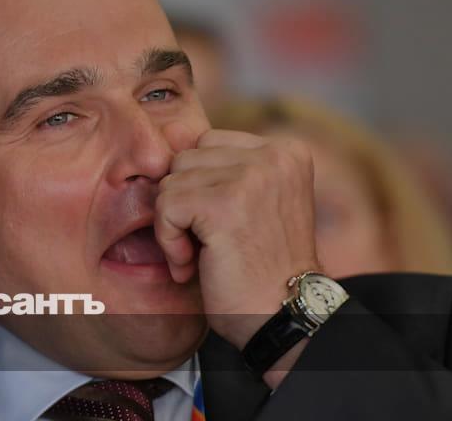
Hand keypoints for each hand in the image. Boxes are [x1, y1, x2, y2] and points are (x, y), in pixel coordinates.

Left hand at [154, 126, 320, 350]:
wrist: (284, 319)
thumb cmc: (262, 268)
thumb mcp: (252, 203)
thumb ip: (224, 169)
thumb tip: (166, 132)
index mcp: (286, 150)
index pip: (208, 143)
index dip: (200, 187)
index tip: (220, 226)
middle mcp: (274, 155)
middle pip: (186, 158)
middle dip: (185, 204)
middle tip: (209, 244)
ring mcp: (251, 177)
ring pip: (171, 181)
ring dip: (175, 225)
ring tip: (204, 254)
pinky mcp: (224, 203)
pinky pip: (165, 206)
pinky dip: (168, 241)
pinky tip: (194, 264)